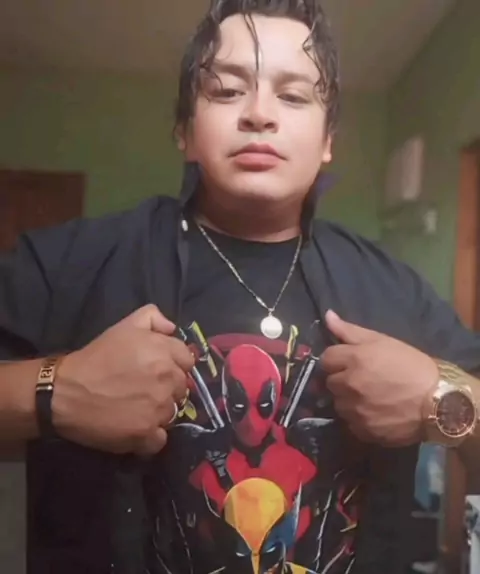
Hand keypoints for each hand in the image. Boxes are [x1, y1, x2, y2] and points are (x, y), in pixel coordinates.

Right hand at [53, 305, 194, 454]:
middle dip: (168, 388)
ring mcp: (159, 408)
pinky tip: (135, 428)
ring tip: (137, 409)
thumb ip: (153, 318)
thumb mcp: (124, 325)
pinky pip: (160, 439)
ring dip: (159, 412)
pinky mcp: (147, 434)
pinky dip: (150, 437)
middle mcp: (167, 379)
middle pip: (182, 388)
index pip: (188, 361)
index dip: (174, 365)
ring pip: (173, 413)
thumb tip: (172, 328)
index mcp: (164, 352)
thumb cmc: (95, 357)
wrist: (65, 392)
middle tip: (145, 390)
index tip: (158, 371)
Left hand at [321, 310, 438, 445]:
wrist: (439, 401)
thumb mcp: (383, 341)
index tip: (348, 363)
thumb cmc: (412, 366)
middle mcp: (349, 385)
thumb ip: (350, 331)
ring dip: (348, 401)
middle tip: (362, 380)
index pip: (325, 359)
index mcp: (354, 359)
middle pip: (330, 383)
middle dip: (342, 380)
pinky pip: (350, 423)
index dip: (336, 360)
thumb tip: (327, 315)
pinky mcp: (363, 431)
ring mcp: (355, 410)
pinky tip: (375, 413)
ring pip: (338, 404)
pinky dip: (358, 419)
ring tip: (369, 398)